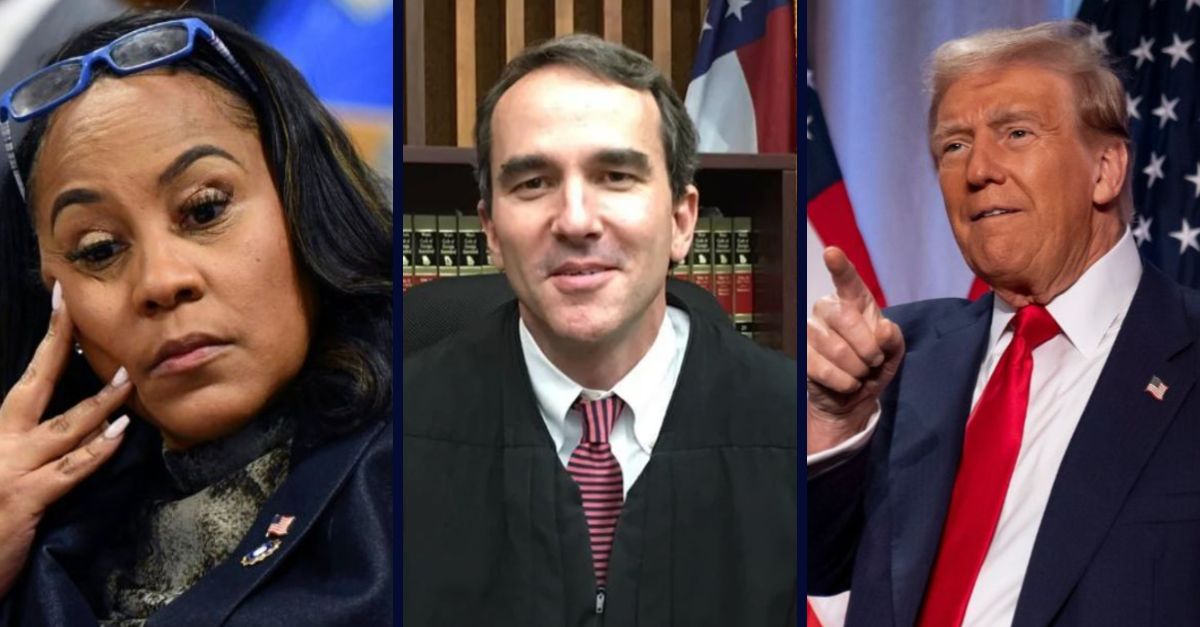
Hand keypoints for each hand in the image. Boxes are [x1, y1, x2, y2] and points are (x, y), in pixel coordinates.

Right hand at [0, 283, 132, 599]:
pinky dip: (97, 451)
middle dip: (57, 341)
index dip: (47, 337)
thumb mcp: (6, 469)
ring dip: (100, 401)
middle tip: (75, 304)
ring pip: (65, 426)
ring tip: (128, 378)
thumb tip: (78, 417)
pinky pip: (70, 470)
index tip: (62, 298)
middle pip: (35, 383)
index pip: (27, 377)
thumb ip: (32, 441)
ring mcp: (13, 469)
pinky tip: (120, 434)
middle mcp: (1, 441)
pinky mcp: (26, 500)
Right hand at [807, 248, 903, 452]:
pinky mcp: (801, 354)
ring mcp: (811, 331)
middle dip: (869, 349)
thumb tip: (883, 329)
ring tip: (859, 373)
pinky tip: (846, 383)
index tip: (831, 253)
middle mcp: (827, 309)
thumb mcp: (893, 353)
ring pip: (839, 350)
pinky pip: (824, 369)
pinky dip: (844, 382)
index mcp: (853, 302)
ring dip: (858, 370)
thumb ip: (893, 339)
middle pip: (847, 320)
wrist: (852, 397)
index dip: (840, 267)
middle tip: (874, 361)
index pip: (847, 281)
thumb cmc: (873, 366)